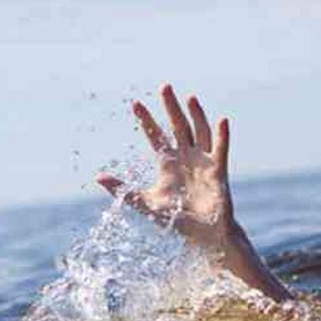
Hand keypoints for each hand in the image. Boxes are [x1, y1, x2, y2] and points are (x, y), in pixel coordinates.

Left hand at [97, 84, 235, 248]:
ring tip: (189, 97)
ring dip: (195, 115)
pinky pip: (221, 149)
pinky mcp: (218, 170)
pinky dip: (222, 135)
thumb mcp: (145, 203)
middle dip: (170, 108)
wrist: (202, 234)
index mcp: (167, 163)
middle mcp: (185, 157)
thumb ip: (124, 190)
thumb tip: (98, 177)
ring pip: (199, 132)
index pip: (156, 136)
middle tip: (164, 87)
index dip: (146, 120)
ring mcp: (202, 162)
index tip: (135, 104)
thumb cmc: (176, 218)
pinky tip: (222, 120)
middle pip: (178, 126)